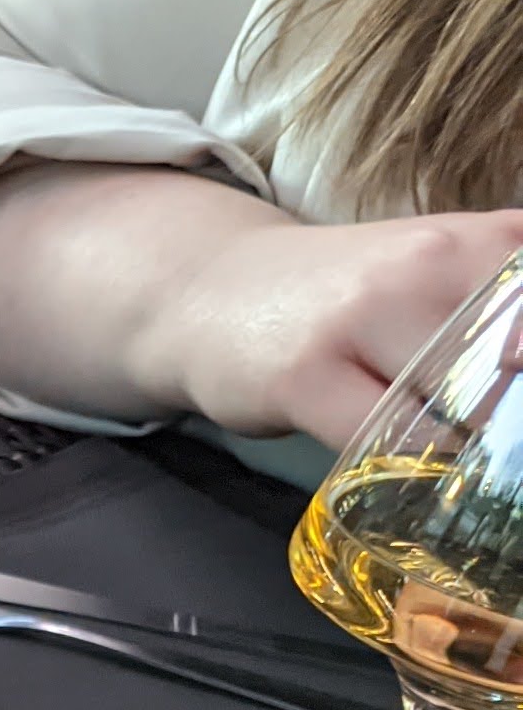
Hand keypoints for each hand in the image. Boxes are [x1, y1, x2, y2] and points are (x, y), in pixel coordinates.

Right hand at [148, 206, 522, 449]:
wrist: (216, 291)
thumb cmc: (352, 298)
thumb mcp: (452, 275)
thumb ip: (514, 310)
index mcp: (487, 239)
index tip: (520, 401)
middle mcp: (429, 265)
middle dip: (517, 418)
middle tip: (501, 438)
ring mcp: (362, 318)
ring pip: (465, 408)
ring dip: (478, 450)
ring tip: (469, 459)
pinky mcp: (303, 376)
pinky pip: (384, 443)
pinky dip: (410, 470)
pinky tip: (410, 469)